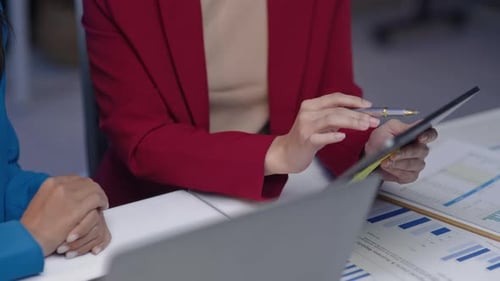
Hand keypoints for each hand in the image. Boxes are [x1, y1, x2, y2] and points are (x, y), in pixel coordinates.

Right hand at [21, 175, 108, 255]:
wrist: (28, 240)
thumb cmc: (33, 228)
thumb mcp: (42, 203)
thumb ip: (55, 196)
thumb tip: (68, 197)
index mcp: (50, 183)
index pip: (75, 179)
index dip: (85, 187)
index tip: (88, 195)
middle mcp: (60, 184)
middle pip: (86, 182)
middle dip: (94, 191)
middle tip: (98, 200)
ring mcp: (69, 194)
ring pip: (94, 189)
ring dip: (99, 196)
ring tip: (101, 204)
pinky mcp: (77, 206)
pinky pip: (97, 198)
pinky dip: (102, 202)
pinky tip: (102, 208)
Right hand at [265, 93, 379, 173]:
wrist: (285, 153)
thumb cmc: (305, 138)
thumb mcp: (319, 123)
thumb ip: (335, 117)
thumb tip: (361, 114)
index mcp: (311, 105)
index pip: (335, 98)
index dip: (354, 100)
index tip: (369, 106)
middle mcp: (307, 113)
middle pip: (337, 109)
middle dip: (358, 114)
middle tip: (373, 120)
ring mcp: (305, 127)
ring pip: (332, 119)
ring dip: (351, 122)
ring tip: (365, 126)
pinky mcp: (305, 141)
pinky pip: (321, 137)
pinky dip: (333, 136)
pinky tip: (343, 137)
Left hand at [365, 119, 437, 183]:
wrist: (370, 154)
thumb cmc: (380, 140)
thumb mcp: (388, 128)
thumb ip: (401, 126)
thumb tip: (415, 126)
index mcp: (417, 135)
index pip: (431, 134)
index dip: (428, 136)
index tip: (420, 138)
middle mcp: (420, 150)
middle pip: (421, 151)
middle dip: (405, 153)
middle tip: (392, 154)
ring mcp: (417, 164)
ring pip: (414, 165)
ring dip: (398, 163)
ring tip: (385, 161)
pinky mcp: (410, 175)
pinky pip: (407, 175)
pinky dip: (395, 171)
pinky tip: (388, 168)